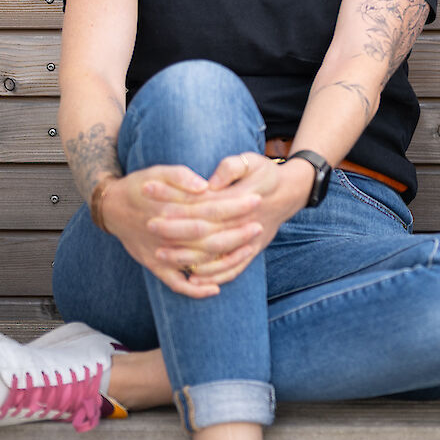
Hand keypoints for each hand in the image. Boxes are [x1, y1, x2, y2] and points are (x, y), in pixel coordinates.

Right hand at [98, 164, 262, 298]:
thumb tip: (204, 186)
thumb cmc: (141, 185)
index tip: (256, 199)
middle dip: (236, 232)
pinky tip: (214, 289)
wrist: (112, 207)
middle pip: (208, 236)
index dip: (234, 205)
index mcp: (169, 209)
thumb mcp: (159, 171)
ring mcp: (160, 253)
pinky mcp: (154, 266)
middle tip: (259, 225)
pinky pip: (175, 283)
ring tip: (249, 249)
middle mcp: (166, 233)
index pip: (209, 208)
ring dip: (224, 258)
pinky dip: (194, 289)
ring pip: (197, 260)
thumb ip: (181, 176)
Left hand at [149, 153, 314, 290]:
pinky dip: (213, 276)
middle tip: (149, 225)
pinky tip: (192, 278)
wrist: (290, 193)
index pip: (204, 203)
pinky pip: (232, 269)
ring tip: (159, 254)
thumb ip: (232, 167)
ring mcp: (248, 240)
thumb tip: (210, 182)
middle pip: (204, 231)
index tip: (154, 194)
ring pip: (214, 254)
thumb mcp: (252, 161)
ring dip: (186, 257)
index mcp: (241, 200)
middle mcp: (243, 223)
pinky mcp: (252, 252)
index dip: (178, 200)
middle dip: (175, 230)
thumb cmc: (265, 174)